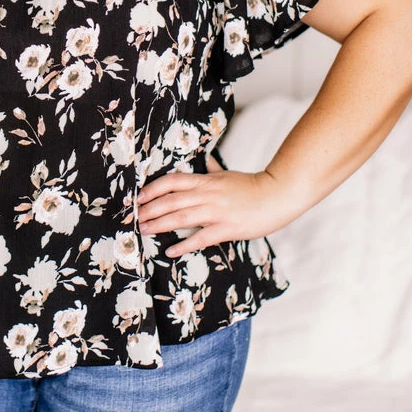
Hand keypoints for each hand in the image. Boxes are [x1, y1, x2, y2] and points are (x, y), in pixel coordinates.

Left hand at [136, 155, 296, 256]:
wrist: (278, 194)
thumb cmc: (253, 186)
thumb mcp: (229, 175)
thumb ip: (214, 170)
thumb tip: (207, 160)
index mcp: (206, 180)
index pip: (173, 181)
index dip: (153, 188)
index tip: (139, 197)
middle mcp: (207, 194)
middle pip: (171, 200)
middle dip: (149, 209)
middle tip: (133, 218)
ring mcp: (217, 211)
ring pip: (181, 217)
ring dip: (159, 224)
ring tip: (143, 230)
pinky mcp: (227, 228)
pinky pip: (200, 238)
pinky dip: (183, 245)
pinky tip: (170, 250)